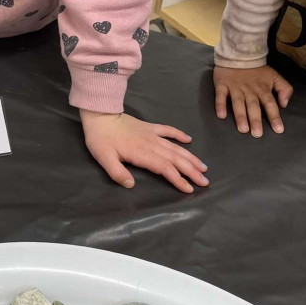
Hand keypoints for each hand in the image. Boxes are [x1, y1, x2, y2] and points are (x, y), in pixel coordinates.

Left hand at [79, 110, 208, 192]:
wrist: (100, 114)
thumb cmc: (100, 138)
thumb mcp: (104, 158)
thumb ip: (117, 173)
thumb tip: (131, 185)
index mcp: (142, 154)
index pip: (165, 169)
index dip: (178, 179)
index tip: (189, 189)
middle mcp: (151, 144)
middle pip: (176, 159)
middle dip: (192, 171)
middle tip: (205, 181)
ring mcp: (152, 134)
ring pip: (175, 147)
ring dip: (190, 157)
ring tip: (204, 167)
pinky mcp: (149, 126)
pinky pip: (168, 130)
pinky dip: (179, 134)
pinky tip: (189, 139)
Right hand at [213, 65, 292, 136]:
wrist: (238, 54)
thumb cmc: (257, 70)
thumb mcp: (275, 76)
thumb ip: (284, 89)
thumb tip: (284, 104)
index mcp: (262, 88)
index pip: (270, 104)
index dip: (274, 116)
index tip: (278, 129)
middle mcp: (249, 90)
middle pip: (253, 106)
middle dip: (256, 120)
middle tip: (257, 134)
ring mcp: (235, 87)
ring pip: (238, 103)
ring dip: (240, 116)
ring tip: (243, 129)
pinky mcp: (222, 85)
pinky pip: (220, 96)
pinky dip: (220, 105)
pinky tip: (221, 115)